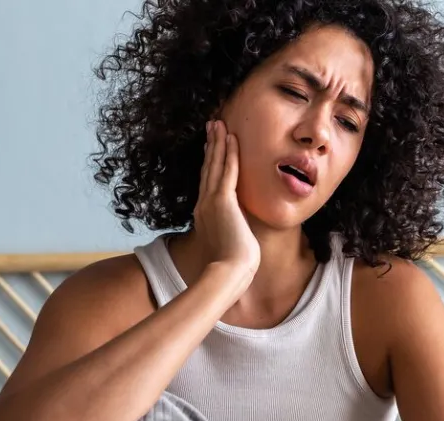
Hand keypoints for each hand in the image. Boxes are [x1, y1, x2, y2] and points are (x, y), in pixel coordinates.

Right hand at [194, 120, 260, 272]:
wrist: (229, 272)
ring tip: (219, 123)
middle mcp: (204, 205)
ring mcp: (212, 201)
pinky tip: (231, 138)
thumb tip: (238, 239)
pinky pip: (227, 170)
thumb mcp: (229, 247)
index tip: (211, 148)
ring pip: (215, 165)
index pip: (207, 182)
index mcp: (204, 215)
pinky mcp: (223, 200)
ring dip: (218, 143)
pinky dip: (229, 153)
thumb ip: (230, 236)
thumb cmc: (231, 267)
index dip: (209, 163)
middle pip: (208, 169)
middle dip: (211, 146)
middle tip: (212, 127)